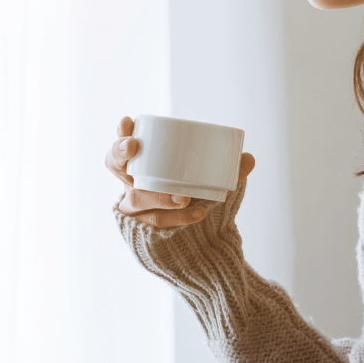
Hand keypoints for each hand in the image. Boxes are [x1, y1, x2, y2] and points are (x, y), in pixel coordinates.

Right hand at [107, 115, 254, 228]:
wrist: (198, 241)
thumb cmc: (197, 198)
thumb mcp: (212, 180)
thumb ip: (229, 170)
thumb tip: (249, 158)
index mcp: (143, 164)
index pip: (122, 145)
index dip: (120, 133)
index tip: (127, 121)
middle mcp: (131, 183)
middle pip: (114, 165)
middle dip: (120, 152)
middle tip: (134, 146)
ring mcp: (134, 208)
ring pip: (137, 198)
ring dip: (160, 195)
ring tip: (185, 198)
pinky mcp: (141, 230)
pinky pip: (155, 222)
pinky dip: (178, 219)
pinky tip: (197, 213)